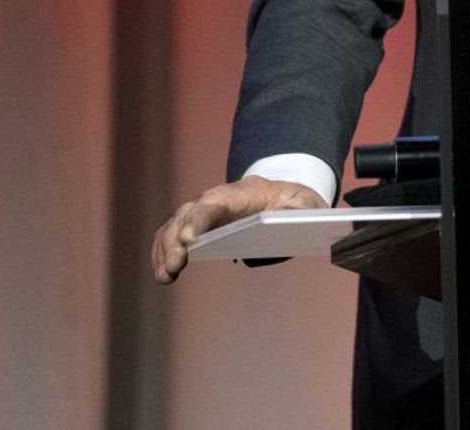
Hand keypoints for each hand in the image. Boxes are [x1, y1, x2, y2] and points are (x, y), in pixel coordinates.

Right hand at [151, 175, 324, 282]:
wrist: (285, 198)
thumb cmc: (295, 202)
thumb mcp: (307, 203)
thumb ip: (299, 209)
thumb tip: (285, 217)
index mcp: (243, 192)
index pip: (215, 201)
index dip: (200, 218)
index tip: (190, 239)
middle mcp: (215, 199)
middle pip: (187, 214)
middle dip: (176, 240)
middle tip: (174, 267)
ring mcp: (202, 211)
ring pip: (174, 226)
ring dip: (164, 250)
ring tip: (166, 277)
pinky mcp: (195, 226)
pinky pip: (171, 237)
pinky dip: (162, 254)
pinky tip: (164, 274)